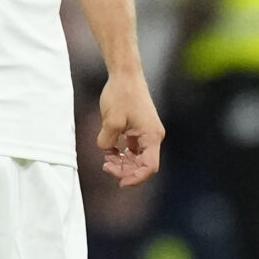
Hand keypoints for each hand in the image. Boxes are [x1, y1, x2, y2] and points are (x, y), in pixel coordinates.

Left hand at [97, 65, 163, 185]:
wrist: (125, 74)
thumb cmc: (121, 94)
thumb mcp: (110, 121)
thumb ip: (107, 142)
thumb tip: (107, 151)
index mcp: (151, 136)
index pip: (149, 167)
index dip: (135, 178)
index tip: (119, 183)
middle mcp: (153, 136)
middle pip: (143, 165)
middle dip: (125, 170)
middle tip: (106, 166)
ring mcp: (147, 133)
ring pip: (138, 158)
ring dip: (123, 163)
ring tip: (106, 160)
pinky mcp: (140, 129)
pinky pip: (134, 149)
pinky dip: (122, 153)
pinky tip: (110, 151)